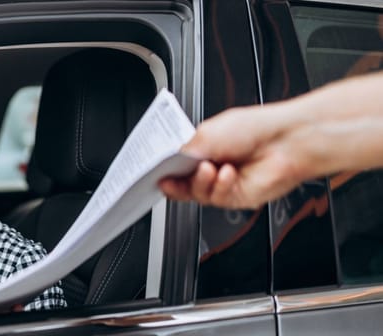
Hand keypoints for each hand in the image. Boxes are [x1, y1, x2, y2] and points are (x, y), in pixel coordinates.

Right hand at [160, 102, 309, 208]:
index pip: (176, 163)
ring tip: (210, 168)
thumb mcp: (208, 133)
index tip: (156, 170)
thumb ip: (184, 150)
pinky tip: (226, 174)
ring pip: (196, 193)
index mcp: (204, 147)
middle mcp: (212, 165)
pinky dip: (219, 187)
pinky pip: (215, 199)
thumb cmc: (255, 129)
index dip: (164, 168)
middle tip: (171, 174)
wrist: (286, 142)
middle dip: (176, 179)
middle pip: (182, 182)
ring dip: (201, 182)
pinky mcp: (235, 197)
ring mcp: (223, 183)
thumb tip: (168, 162)